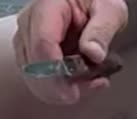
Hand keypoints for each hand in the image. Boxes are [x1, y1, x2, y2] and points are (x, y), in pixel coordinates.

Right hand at [14, 0, 128, 104]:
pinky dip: (58, 89)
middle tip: (90, 89)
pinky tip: (80, 84)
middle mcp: (30, 22)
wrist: (90, 5)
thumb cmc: (98, 4)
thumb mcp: (110, 10)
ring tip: (91, 83)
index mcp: (48, 6)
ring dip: (60, 90)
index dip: (55, 72)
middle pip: (33, 65)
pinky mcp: (29, 54)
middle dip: (59, 87)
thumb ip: (103, 29)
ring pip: (33, 77)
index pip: (43, 43)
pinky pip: (37, 80)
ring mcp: (26, 39)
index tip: (73, 92)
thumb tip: (92, 53)